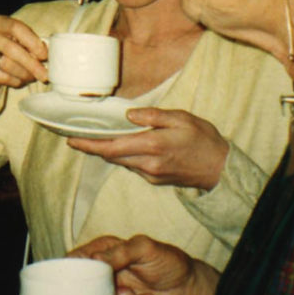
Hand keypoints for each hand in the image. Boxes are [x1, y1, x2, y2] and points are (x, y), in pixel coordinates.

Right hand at [0, 15, 48, 106]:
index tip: (44, 55)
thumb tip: (45, 54)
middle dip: (31, 63)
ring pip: (6, 64)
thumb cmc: (3, 53)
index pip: (16, 27)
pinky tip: (19, 81)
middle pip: (11, 48)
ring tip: (32, 78)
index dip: (32, 41)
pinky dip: (14, 81)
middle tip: (44, 75)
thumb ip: (27, 44)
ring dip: (24, 74)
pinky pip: (0, 76)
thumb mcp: (15, 43)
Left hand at [66, 107, 228, 189]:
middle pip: (111, 157)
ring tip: (94, 139)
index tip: (72, 140)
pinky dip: (123, 157)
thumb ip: (153, 116)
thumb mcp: (181, 118)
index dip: (89, 145)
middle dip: (92, 148)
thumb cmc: (204, 140)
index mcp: (152, 145)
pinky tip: (122, 147)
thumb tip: (129, 114)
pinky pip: (133, 167)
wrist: (221, 169)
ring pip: (121, 163)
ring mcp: (151, 174)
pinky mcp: (155, 180)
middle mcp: (148, 164)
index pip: (112, 147)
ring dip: (107, 152)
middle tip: (76, 137)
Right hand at [70, 234, 215, 294]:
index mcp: (104, 252)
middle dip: (110, 294)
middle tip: (130, 293)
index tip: (90, 278)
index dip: (77, 269)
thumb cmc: (169, 263)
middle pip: (88, 289)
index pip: (77, 259)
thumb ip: (121, 251)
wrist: (188, 291)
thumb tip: (94, 257)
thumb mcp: (146, 248)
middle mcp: (103, 275)